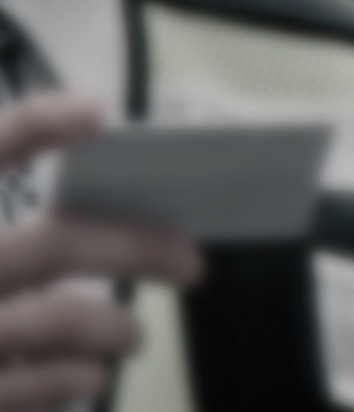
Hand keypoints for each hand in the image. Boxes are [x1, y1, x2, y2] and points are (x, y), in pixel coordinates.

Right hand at [0, 92, 203, 410]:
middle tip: (191, 262)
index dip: (35, 124)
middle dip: (134, 248)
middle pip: (54, 244)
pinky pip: (29, 387)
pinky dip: (72, 380)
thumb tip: (82, 181)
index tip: (95, 111)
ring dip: (113, 326)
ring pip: (54, 318)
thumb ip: (12, 215)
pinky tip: (93, 376)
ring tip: (137, 336)